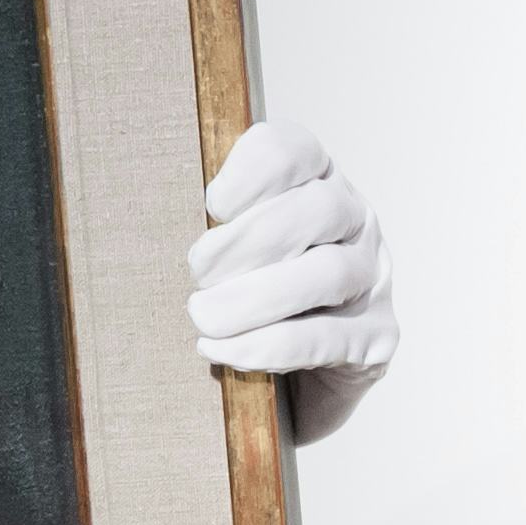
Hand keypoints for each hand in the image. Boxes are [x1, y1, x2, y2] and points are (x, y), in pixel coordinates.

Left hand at [187, 119, 397, 442]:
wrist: (295, 374)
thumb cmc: (243, 292)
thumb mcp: (221, 247)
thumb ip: (206, 225)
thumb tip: (147, 221)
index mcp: (316, 182)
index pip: (296, 150)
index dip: (252, 173)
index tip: (212, 206)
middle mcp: (355, 221)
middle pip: (317, 210)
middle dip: (246, 242)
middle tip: (196, 274)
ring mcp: (372, 278)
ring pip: (328, 273)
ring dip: (255, 298)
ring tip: (203, 318)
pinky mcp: (377, 337)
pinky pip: (327, 338)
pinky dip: (268, 346)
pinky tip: (223, 350)